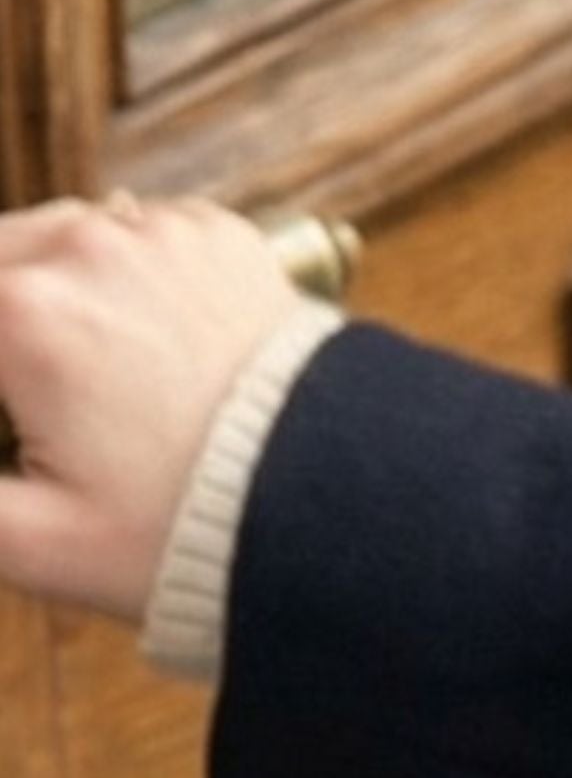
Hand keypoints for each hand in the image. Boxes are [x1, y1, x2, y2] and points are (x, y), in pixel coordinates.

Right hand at [0, 193, 311, 626]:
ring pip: (61, 237)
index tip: (12, 413)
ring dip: (58, 292)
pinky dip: (134, 279)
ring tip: (98, 383)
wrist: (333, 519)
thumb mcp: (40, 546)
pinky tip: (158, 351)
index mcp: (20, 313)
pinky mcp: (215, 235)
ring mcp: (153, 232)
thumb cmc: (187, 539)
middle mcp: (81, 248)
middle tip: (49, 406)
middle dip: (8, 332)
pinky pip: (141, 235)